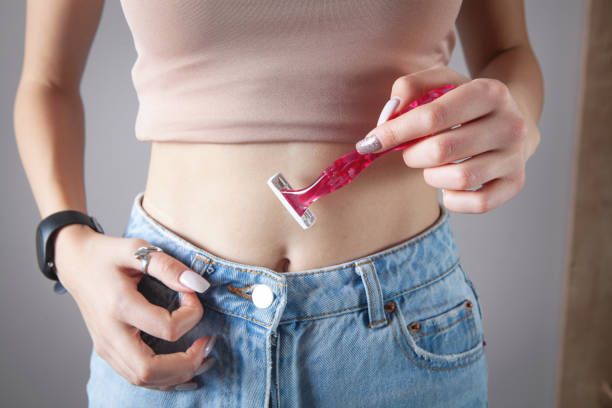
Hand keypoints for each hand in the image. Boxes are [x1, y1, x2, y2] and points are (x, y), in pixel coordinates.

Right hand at [53, 224, 215, 390]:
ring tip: (203, 357)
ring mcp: (106, 347)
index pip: (166, 328)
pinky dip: (164, 380)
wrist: (76, 264)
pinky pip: (137, 378)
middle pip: (149, 370)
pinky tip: (186, 370)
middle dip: (187, 363)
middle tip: (208, 343)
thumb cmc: (107, 255)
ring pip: (143, 380)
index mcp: (119, 306)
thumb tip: (198, 286)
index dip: (192, 314)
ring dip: (178, 375)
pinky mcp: (108, 352)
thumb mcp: (137, 248)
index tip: (193, 294)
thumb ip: (168, 266)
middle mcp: (110, 334)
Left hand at [356, 66, 535, 212]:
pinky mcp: (516, 183)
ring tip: (432, 166)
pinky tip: (449, 185)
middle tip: (410, 152)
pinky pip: (478, 203)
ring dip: (432, 176)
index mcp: (490, 92)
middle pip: (441, 150)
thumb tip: (390, 113)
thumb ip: (411, 87)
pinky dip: (454, 199)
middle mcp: (510, 124)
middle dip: (413, 155)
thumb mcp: (442, 83)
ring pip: (459, 179)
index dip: (395, 132)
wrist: (511, 120)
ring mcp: (515, 156)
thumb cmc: (464, 103)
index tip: (371, 142)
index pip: (432, 116)